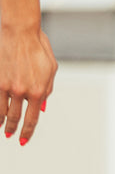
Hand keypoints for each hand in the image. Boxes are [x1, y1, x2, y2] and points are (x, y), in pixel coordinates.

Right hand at [1, 24, 56, 144]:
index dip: (28, 131)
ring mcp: (7, 87)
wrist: (20, 33)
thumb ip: (47, 89)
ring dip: (2, 122)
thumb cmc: (38, 49)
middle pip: (16, 118)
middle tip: (11, 136)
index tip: (24, 140)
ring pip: (3, 112)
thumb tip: (42, 107)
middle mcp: (22, 91)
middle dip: (14, 129)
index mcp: (39, 89)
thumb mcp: (50, 69)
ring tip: (3, 127)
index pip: (32, 118)